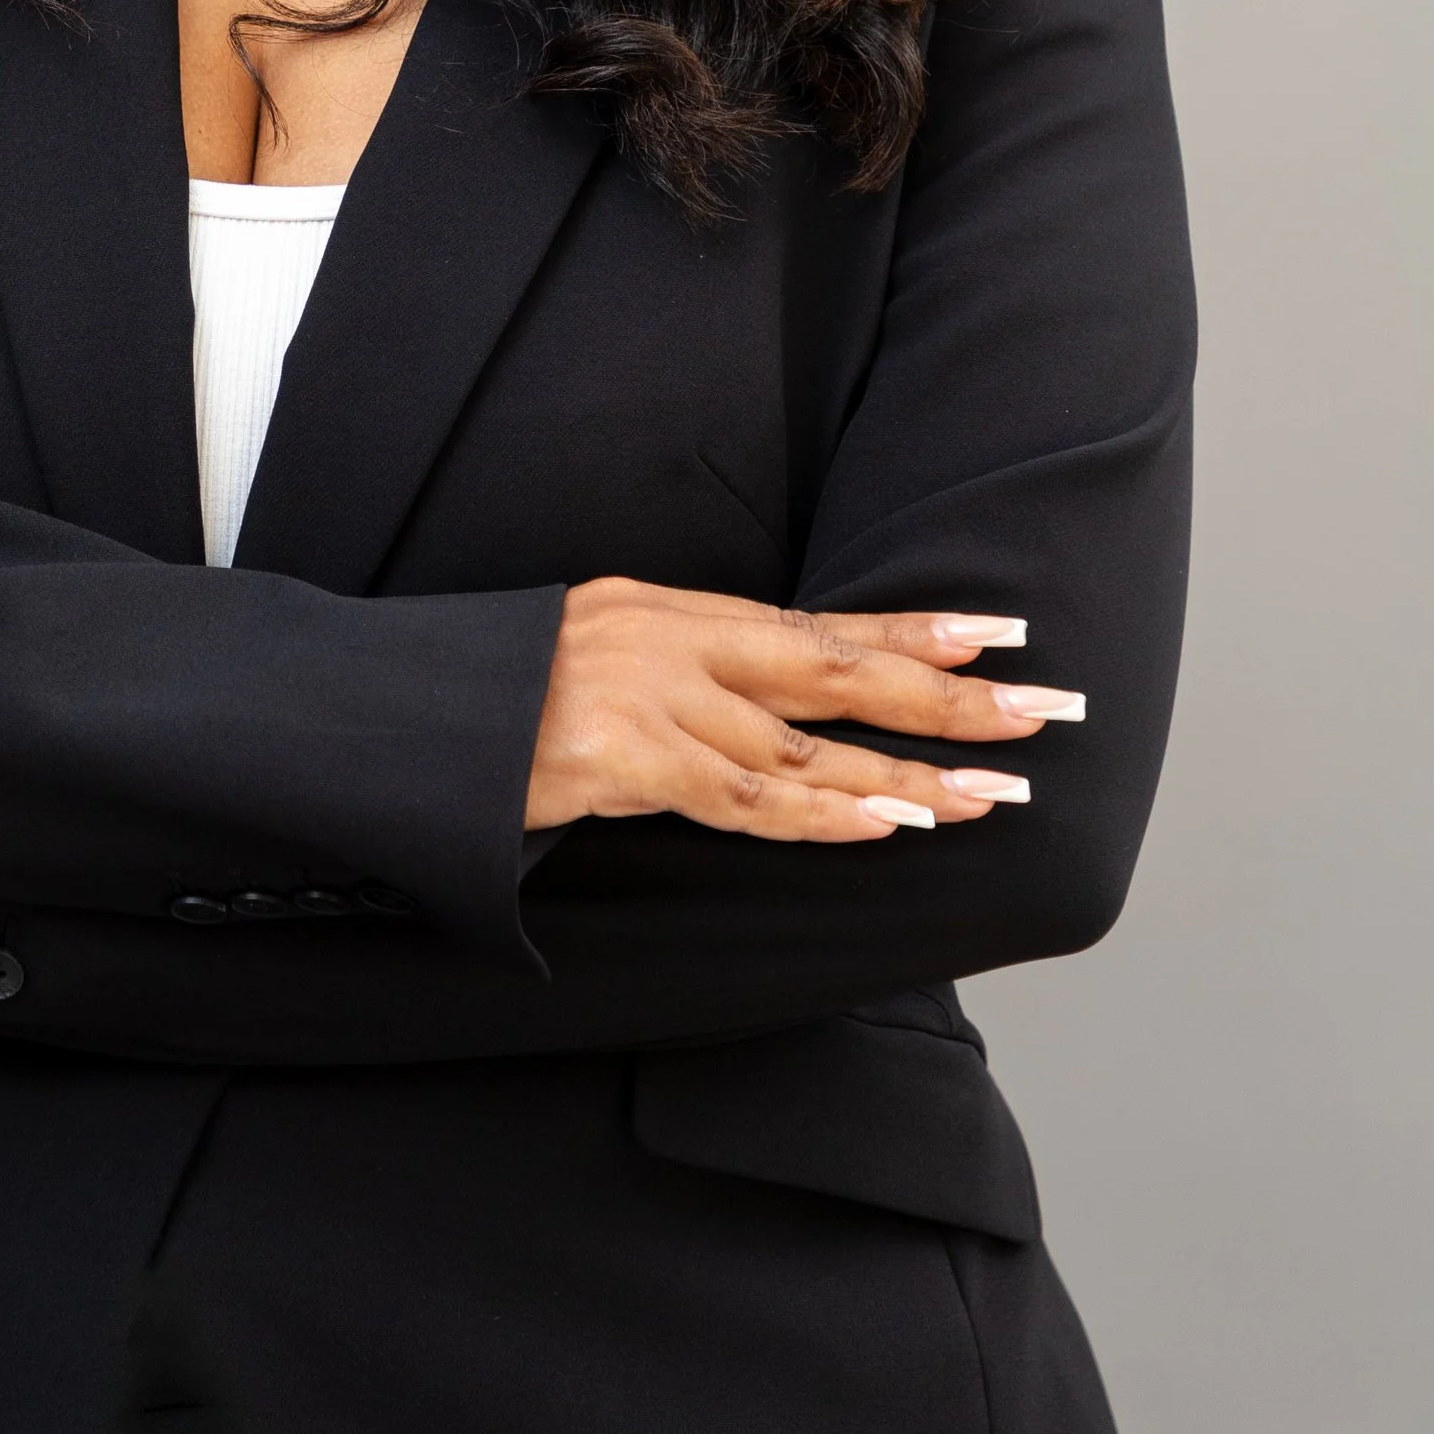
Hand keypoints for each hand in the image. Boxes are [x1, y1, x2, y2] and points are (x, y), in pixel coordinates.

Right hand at [523, 578, 1082, 841]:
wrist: (390, 718)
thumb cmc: (488, 706)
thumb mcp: (591, 668)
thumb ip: (676, 687)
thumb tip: (765, 730)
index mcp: (663, 609)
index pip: (811, 621)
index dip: (909, 631)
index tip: (999, 636)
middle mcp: (664, 638)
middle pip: (831, 666)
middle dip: (945, 691)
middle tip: (1042, 710)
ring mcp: (644, 694)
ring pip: (802, 742)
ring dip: (904, 773)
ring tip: (989, 795)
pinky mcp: (618, 755)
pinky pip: (741, 795)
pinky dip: (821, 813)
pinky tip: (885, 824)